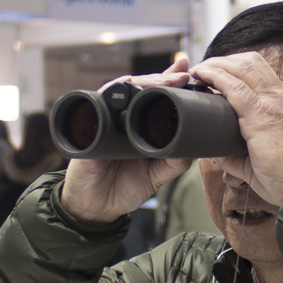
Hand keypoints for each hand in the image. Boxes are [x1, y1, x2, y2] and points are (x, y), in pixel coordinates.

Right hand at [58, 56, 194, 225]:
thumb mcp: (156, 176)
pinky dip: (112, 91)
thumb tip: (193, 146)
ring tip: (164, 79)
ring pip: (123, 89)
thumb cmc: (124, 189)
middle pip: (141, 88)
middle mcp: (123, 119)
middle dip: (163, 77)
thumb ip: (173, 161)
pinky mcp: (89, 127)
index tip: (188, 73)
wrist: (97, 209)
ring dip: (144, 81)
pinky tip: (127, 84)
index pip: (156, 97)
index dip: (170, 82)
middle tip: (182, 74)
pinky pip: (98, 102)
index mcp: (140, 126)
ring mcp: (106, 120)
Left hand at [188, 52, 282, 206]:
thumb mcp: (264, 158)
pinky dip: (214, 76)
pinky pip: (234, 87)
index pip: (261, 73)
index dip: (237, 67)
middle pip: (251, 62)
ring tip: (198, 71)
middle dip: (223, 60)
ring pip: (241, 67)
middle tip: (203, 69)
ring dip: (216, 64)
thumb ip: (238, 154)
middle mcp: (281, 99)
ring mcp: (273, 104)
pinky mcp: (261, 115)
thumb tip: (216, 153)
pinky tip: (201, 75)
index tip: (217, 73)